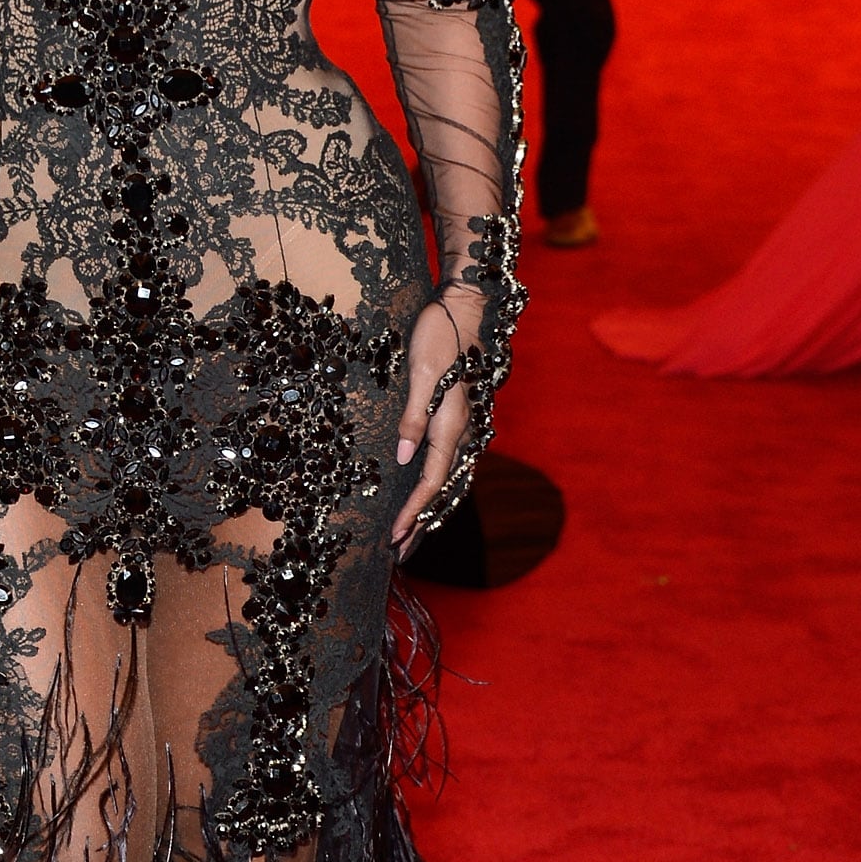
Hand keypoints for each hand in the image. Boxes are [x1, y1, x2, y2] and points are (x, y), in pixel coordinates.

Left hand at [393, 287, 482, 549]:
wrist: (466, 309)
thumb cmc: (440, 337)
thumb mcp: (421, 374)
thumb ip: (414, 417)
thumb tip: (403, 457)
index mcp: (452, 425)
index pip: (431, 480)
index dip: (413, 511)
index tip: (393, 535)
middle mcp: (463, 431)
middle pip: (442, 489)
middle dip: (421, 523)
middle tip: (399, 553)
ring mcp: (464, 426)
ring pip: (447, 480)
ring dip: (429, 510)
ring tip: (411, 536)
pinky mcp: (460, 418)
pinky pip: (449, 463)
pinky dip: (436, 488)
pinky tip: (426, 495)